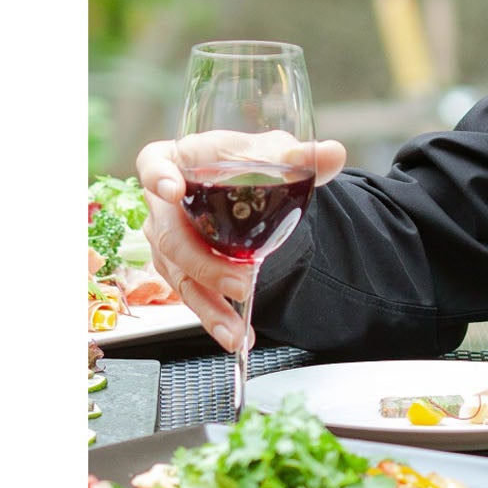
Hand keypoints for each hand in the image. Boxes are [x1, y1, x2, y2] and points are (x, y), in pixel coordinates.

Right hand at [137, 132, 346, 352]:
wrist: (252, 189)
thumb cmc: (250, 162)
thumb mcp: (275, 154)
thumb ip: (301, 156)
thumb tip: (332, 154)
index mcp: (178, 160)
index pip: (154, 163)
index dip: (158, 176)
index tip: (172, 189)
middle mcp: (163, 204)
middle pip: (170, 235)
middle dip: (204, 263)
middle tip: (240, 281)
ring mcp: (168, 240)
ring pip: (180, 274)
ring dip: (209, 303)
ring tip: (236, 327)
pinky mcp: (180, 268)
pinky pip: (192, 294)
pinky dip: (214, 315)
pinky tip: (235, 333)